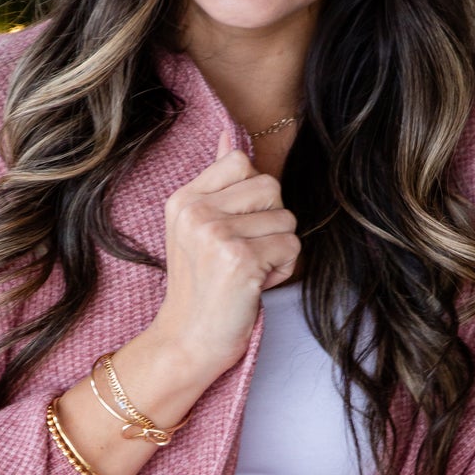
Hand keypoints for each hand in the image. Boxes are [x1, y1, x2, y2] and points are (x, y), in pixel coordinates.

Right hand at [146, 131, 299, 387]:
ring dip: (278, 250)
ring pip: (286, 219)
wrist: (187, 342)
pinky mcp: (239, 259)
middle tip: (244, 253)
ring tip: (248, 271)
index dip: (253, 195)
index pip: (241, 161)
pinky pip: (291, 248)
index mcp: (184, 199)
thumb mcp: (196, 227)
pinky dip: (281, 271)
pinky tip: (254, 286)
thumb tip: (228, 132)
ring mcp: (216, 234)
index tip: (235, 227)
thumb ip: (216, 180)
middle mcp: (196, 212)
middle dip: (270, 222)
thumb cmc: (201, 287)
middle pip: (270, 186)